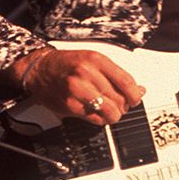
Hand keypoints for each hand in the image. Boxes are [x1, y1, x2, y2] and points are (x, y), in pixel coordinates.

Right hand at [13, 46, 144, 125]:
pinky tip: (98, 113)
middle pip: (119, 99)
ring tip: (111, 111)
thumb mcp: (93, 60)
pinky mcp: (70, 105)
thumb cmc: (68, 64)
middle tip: (121, 105)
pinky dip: (101, 119)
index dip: (135, 94)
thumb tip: (138, 90)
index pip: (126, 81)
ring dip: (114, 115)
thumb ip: (116, 75)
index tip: (136, 98)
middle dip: (124, 106)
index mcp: (96, 60)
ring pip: (109, 111)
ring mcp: (77, 90)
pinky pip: (95, 119)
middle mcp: (87, 74)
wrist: (40, 69)